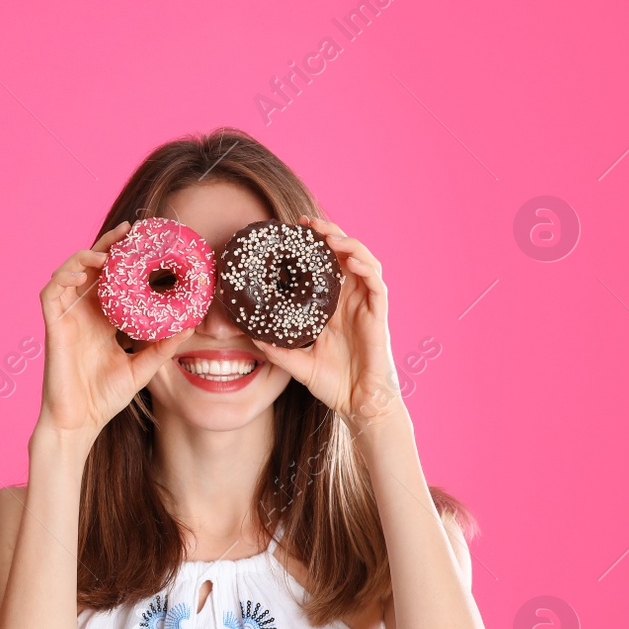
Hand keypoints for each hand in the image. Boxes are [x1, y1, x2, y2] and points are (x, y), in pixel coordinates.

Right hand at [37, 221, 192, 441]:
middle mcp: (84, 314)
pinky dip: (63, 276)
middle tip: (130, 230)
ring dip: (86, 256)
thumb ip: (162, 346)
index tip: (147, 242)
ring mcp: (67, 318)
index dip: (126, 259)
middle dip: (108, 246)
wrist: (79, 423)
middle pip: (93, 268)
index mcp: (103, 320)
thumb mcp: (142, 368)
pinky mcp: (52, 326)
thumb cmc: (104, 399)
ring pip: (70, 273)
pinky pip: (51, 292)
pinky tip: (82, 272)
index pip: (113, 280)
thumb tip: (190, 325)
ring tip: (106, 252)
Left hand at [252, 215, 401, 429]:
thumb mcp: (297, 364)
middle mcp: (351, 302)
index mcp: (332, 308)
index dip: (312, 248)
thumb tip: (249, 335)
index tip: (291, 232)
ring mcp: (367, 307)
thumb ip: (277, 349)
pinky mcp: (379, 315)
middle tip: (305, 223)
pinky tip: (349, 258)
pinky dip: (365, 266)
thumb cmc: (334, 384)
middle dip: (328, 235)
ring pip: (363, 262)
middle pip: (344, 257)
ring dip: (347, 243)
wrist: (360, 405)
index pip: (324, 268)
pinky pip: (377, 283)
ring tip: (327, 234)